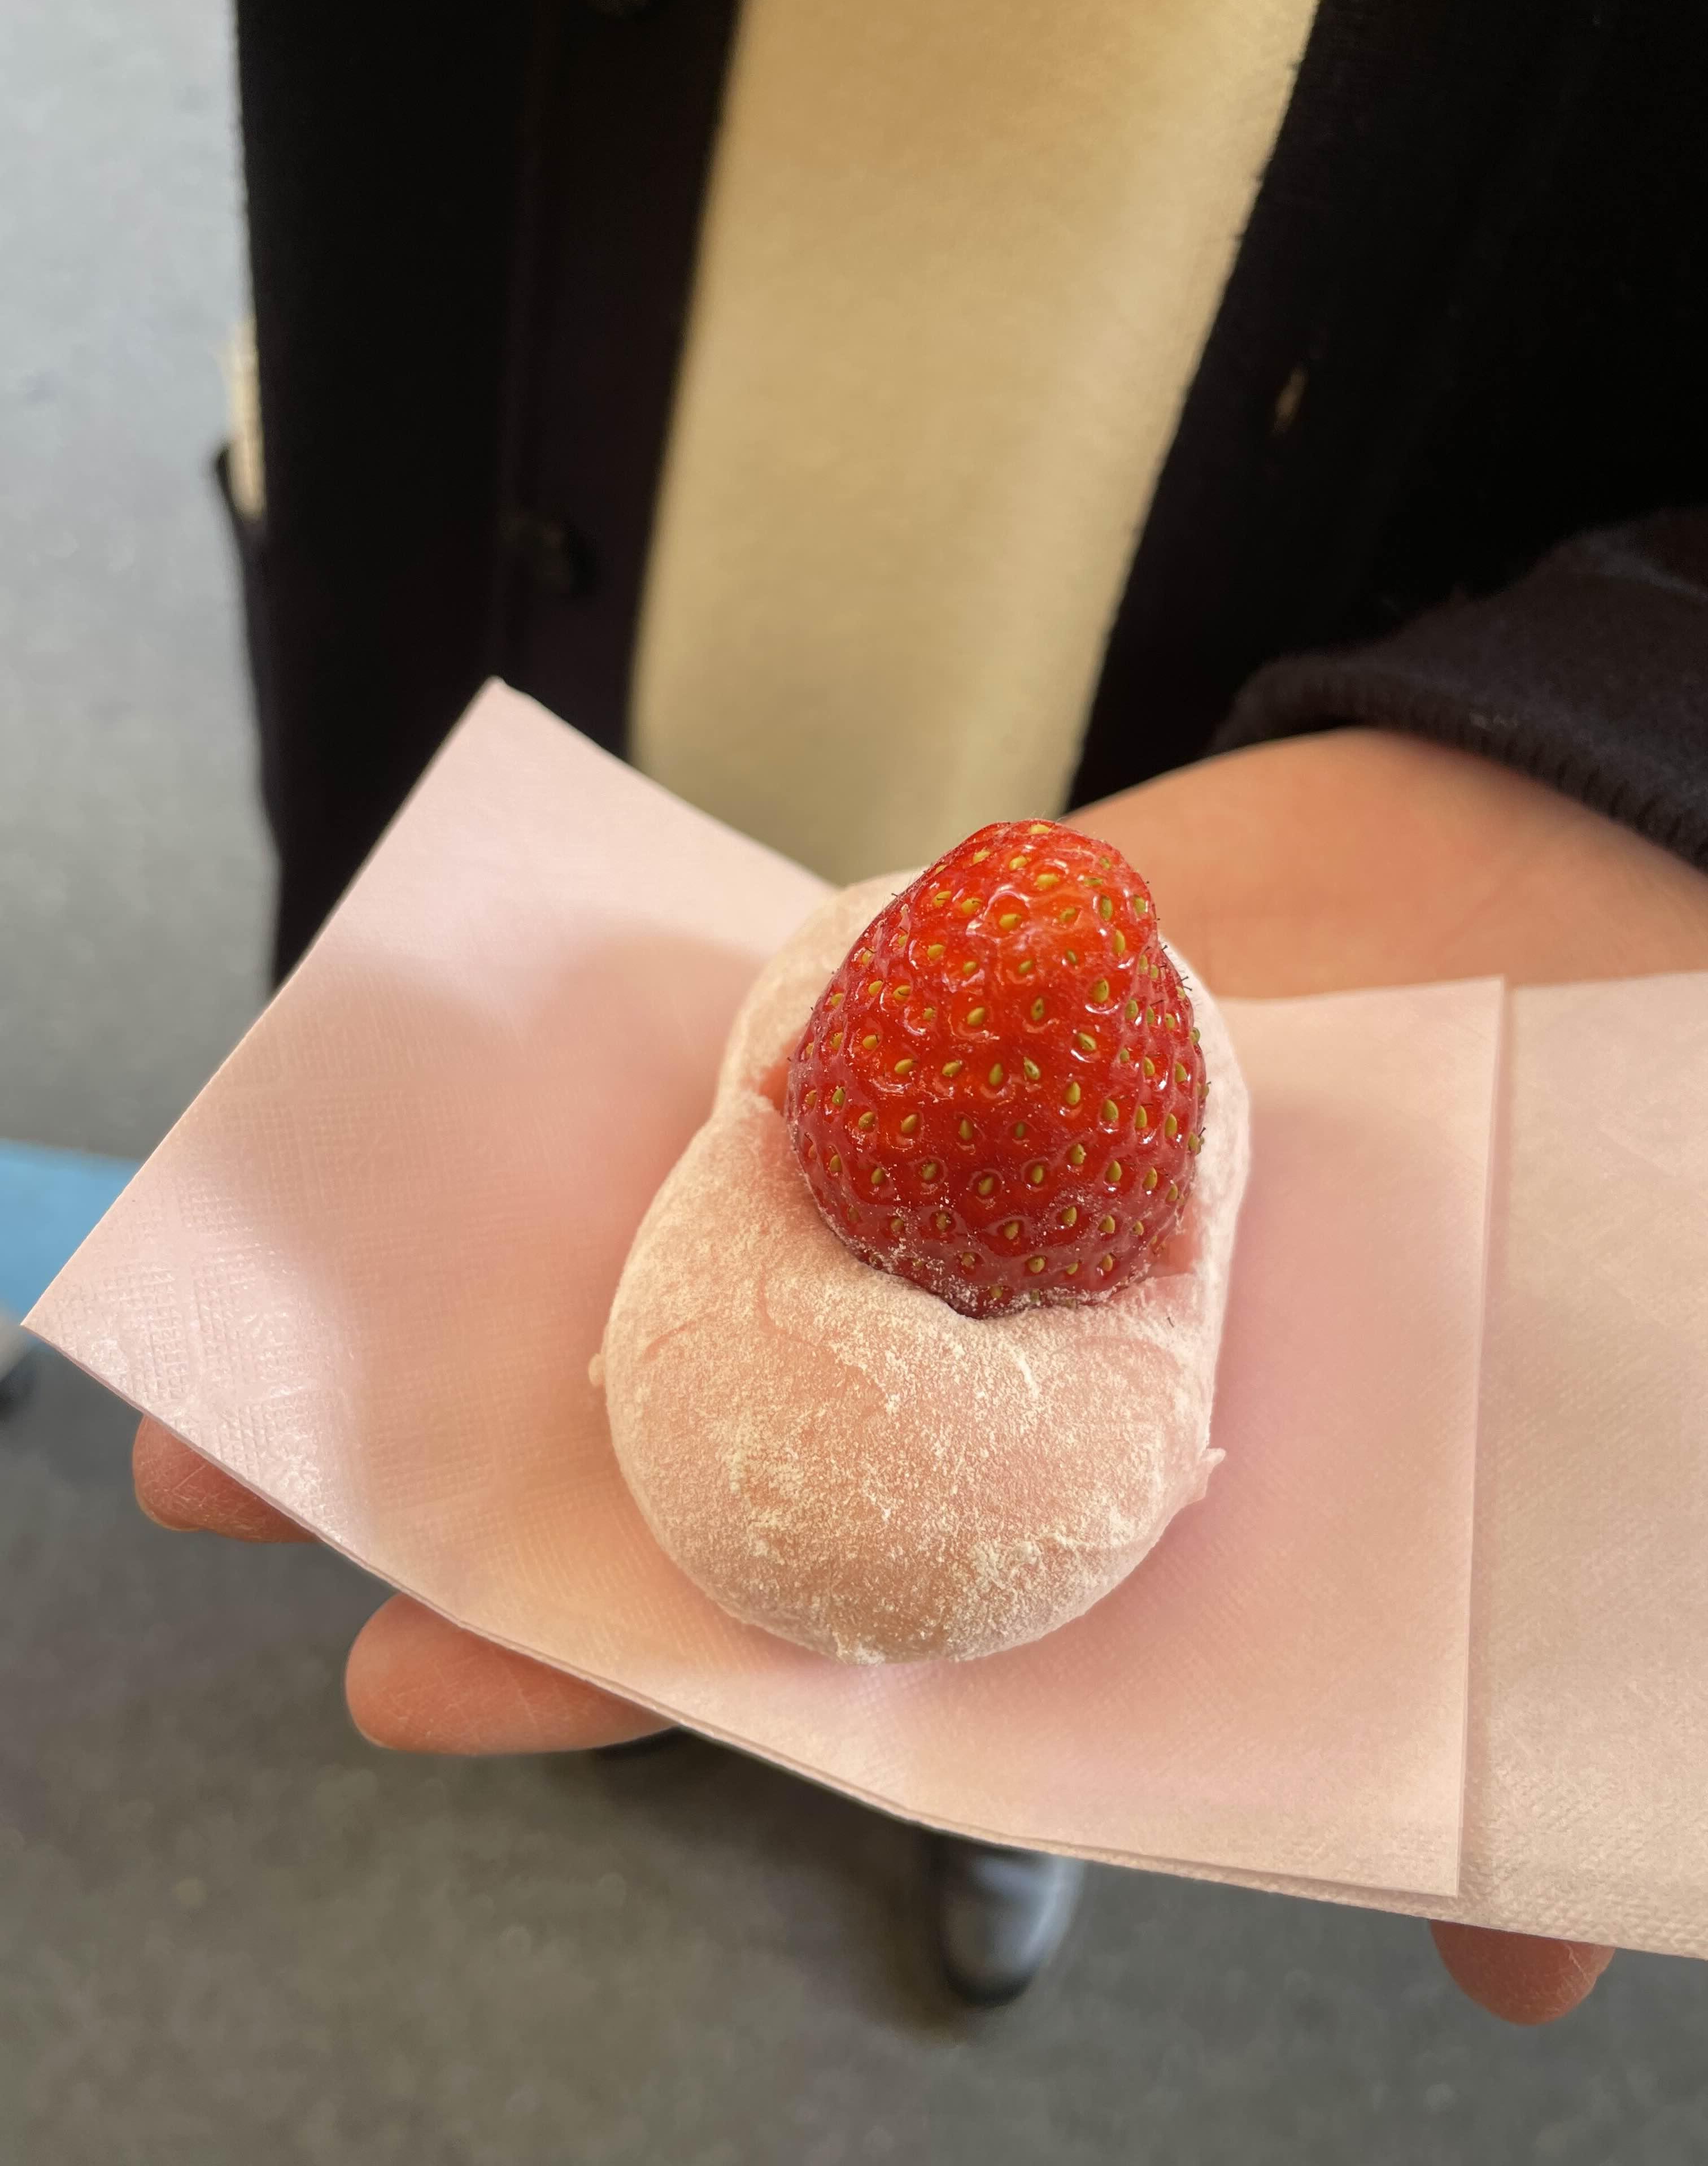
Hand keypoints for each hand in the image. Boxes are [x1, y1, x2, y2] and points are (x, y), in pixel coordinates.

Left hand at [135, 729, 1707, 2018]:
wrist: (1525, 876)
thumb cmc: (1518, 1179)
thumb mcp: (1487, 1464)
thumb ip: (1458, 1725)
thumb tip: (1529, 2001)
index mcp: (1043, 1485)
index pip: (790, 1611)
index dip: (607, 1653)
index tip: (415, 1670)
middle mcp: (948, 1337)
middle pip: (669, 1421)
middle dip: (461, 1457)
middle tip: (228, 1477)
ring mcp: (909, 1162)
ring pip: (660, 1231)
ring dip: (479, 1258)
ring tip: (273, 1274)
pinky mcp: (904, 1001)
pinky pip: (721, 1037)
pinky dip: (604, 1065)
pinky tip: (458, 1088)